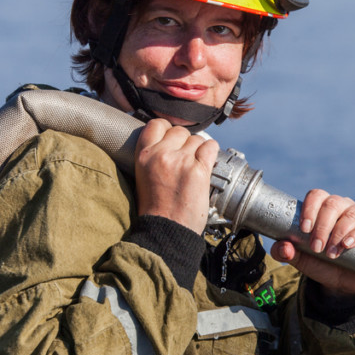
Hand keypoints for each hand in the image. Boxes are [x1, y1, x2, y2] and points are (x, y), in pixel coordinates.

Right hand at [134, 119, 218, 233]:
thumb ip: (153, 155)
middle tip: (184, 159)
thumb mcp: (143, 175)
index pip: (157, 124)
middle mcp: (161, 154)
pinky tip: (207, 163)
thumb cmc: (155, 207)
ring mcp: (182, 161)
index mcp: (143, 155)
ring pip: (196, 139)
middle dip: (184, 142)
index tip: (171, 140)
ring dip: (198, 150)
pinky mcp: (199, 170)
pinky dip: (211, 153)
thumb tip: (168, 140)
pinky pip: (211, 146)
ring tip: (194, 166)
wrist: (166, 231)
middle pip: (179, 131)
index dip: (166, 130)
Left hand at [270, 189, 354, 297]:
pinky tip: (347, 245)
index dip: (309, 209)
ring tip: (331, 253)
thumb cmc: (320, 262)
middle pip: (332, 204)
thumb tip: (283, 247)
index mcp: (322, 207)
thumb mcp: (300, 259)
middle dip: (322, 227)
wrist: (344, 281)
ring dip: (338, 233)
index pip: (316, 196)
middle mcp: (341, 205)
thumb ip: (285, 252)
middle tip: (317, 248)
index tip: (304, 229)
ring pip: (350, 214)